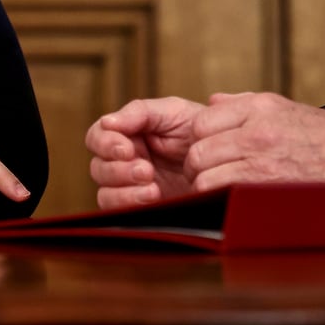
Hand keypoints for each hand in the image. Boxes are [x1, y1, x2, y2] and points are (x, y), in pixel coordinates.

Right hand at [85, 96, 205, 208]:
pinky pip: (119, 213)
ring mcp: (132, 187)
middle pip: (98, 167)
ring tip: (152, 187)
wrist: (227, 160)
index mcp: (128, 134)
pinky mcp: (142, 208)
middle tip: (146, 170)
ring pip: (104, 193)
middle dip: (118, 170)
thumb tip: (107, 121)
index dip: (106, 143)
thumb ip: (139, 112)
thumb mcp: (173, 112)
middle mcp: (125, 161)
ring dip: (124, 190)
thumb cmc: (199, 131)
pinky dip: (131, 204)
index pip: (97, 138)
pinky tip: (153, 198)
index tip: (126, 149)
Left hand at [181, 91, 324, 191]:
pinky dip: (220, 203)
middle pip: (197, 153)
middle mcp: (256, 134)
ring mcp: (261, 165)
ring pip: (204, 179)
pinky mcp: (266, 193)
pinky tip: (230, 202)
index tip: (207, 150)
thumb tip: (212, 103)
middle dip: (197, 166)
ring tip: (218, 190)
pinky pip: (223, 199)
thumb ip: (243, 105)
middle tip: (206, 174)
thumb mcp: (285, 107)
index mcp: (259, 109)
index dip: (199, 140)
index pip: (201, 123)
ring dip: (206, 188)